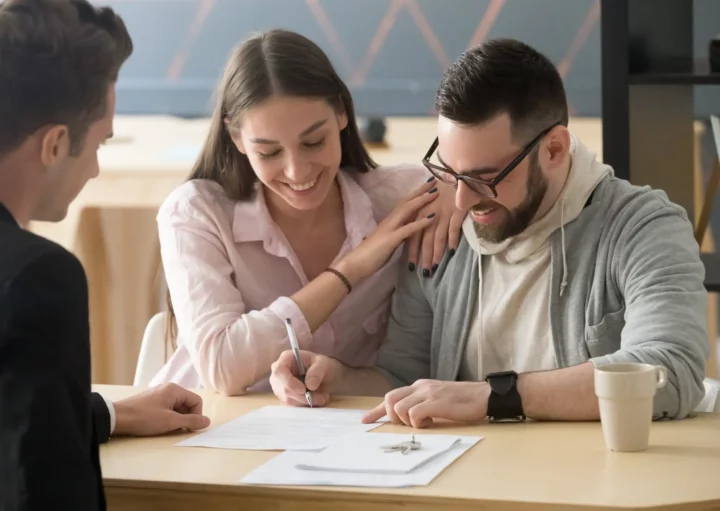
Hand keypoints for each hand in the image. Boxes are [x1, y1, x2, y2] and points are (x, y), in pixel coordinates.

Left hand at [112, 383, 210, 436]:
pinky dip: (167, 417)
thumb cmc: (145, 418)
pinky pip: (165, 408)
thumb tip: (207, 421)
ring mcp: (157, 394)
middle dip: (186, 418)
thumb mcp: (170, 422)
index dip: (197, 415)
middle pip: (186, 403)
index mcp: (175, 390)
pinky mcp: (149, 401)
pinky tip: (158, 425)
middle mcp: (168, 389)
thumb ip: (191, 421)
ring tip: (167, 429)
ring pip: (176, 407)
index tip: (189, 428)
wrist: (117, 418)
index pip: (196, 401)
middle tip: (178, 430)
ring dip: (176, 419)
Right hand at [270, 350, 341, 406]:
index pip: (279, 371)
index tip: (303, 390)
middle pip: (284, 389)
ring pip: (288, 400)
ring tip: (323, 398)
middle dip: (303, 396)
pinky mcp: (284, 398)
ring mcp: (280, 387)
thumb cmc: (321, 365)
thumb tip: (310, 386)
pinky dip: (305, 406)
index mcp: (286, 359)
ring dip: (306, 402)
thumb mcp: (323, 364)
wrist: (324, 376)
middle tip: (322, 398)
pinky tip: (316, 402)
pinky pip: (292, 406)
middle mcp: (279, 374)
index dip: (289, 382)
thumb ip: (317, 372)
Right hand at [335, 179, 438, 284]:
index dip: (416, 194)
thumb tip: (409, 231)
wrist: (355, 264)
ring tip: (436, 192)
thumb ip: (398, 235)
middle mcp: (390, 221)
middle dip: (421, 190)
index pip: (404, 203)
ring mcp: (390, 228)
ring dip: (422, 200)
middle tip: (435, 180)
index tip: (428, 186)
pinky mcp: (391, 239)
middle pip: (407, 201)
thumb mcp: (389, 242)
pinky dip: (421, 222)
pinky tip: (433, 218)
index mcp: (389, 221)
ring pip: (407, 210)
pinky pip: (408, 228)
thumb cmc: (370, 255)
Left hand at [361, 380, 489, 427]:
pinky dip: (417, 422)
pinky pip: (414, 413)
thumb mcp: (438, 399)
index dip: (376, 410)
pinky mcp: (437, 402)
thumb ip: (423, 403)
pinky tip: (430, 423)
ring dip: (406, 421)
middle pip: (389, 399)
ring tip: (423, 423)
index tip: (365, 421)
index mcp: (420, 386)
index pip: (391, 396)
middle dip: (391, 416)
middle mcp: (420, 387)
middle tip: (406, 425)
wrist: (485, 396)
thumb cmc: (464, 401)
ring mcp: (428, 393)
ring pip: (399, 407)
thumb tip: (409, 417)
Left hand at [407, 180, 464, 276]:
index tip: (411, 266)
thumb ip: (424, 218)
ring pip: (437, 237)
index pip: (413, 235)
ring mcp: (442, 213)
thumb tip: (420, 235)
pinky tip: (451, 252)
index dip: (412, 251)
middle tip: (424, 273)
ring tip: (436, 267)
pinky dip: (452, 240)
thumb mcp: (429, 203)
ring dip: (436, 253)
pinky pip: (453, 228)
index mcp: (420, 212)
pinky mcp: (456, 211)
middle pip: (425, 240)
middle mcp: (429, 214)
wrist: (457, 174)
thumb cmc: (443, 189)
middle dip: (424, 257)